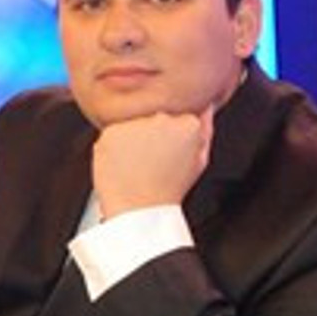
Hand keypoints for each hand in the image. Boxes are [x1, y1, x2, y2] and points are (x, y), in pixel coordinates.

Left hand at [93, 106, 213, 219]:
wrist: (139, 210)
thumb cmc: (170, 189)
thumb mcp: (199, 160)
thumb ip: (205, 129)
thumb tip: (206, 106)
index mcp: (187, 124)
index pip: (179, 117)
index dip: (173, 137)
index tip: (170, 153)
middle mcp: (161, 118)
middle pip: (154, 118)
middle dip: (152, 135)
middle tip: (152, 162)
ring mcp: (135, 124)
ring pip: (132, 125)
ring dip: (132, 140)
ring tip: (138, 166)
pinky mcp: (110, 132)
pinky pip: (112, 135)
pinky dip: (114, 148)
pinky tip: (123, 166)